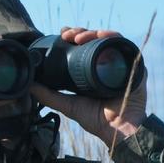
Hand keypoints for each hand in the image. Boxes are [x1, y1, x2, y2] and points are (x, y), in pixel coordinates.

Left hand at [29, 26, 147, 148]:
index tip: (62, 34)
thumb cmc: (97, 119)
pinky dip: (113, 37)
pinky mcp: (134, 66)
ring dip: (94, 32)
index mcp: (93, 69)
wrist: (118, 130)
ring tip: (80, 37)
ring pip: (108, 38)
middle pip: (95, 39)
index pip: (83, 46)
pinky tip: (102, 35)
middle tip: (68, 35)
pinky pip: (126, 45)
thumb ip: (48, 96)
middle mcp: (108, 63)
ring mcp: (121, 63)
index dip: (73, 37)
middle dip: (80, 32)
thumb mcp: (68, 105)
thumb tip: (29, 86)